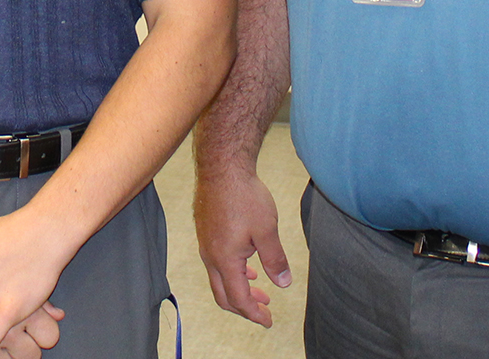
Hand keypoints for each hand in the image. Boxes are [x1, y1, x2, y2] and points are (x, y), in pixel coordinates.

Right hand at [194, 166, 291, 326]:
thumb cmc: (244, 196)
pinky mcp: (206, 233)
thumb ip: (275, 260)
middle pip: (223, 295)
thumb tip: (283, 284)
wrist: (222, 168)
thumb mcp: (267, 230)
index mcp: (225, 260)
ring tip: (261, 291)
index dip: (254, 314)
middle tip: (264, 311)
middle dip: (244, 307)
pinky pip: (216, 263)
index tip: (268, 321)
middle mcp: (210, 256)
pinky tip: (248, 267)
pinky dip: (233, 273)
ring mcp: (205, 244)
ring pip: (219, 279)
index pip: (238, 299)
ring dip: (239, 289)